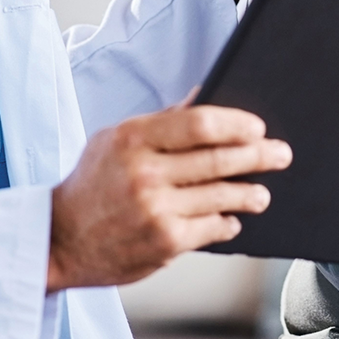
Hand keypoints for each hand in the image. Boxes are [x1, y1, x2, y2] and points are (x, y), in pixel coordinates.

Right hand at [46, 104, 291, 291]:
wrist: (58, 239)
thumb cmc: (91, 184)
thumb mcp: (114, 140)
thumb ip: (161, 122)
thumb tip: (202, 96)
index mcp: (133, 137)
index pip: (199, 123)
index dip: (236, 123)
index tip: (257, 127)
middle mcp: (145, 172)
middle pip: (218, 158)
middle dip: (258, 155)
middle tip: (281, 153)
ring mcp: (156, 209)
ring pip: (221, 195)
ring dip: (250, 193)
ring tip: (262, 192)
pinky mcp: (164, 243)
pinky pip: (211, 228)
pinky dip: (227, 223)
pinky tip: (233, 220)